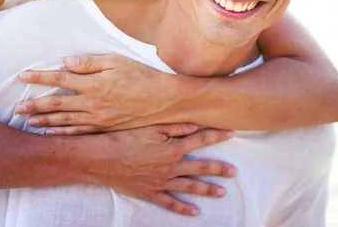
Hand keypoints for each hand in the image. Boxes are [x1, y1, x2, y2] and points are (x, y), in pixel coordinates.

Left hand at [15, 54, 180, 133]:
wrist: (163, 101)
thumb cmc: (142, 76)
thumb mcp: (118, 62)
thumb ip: (91, 63)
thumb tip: (67, 63)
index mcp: (94, 84)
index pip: (60, 79)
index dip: (40, 77)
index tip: (22, 76)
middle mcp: (92, 103)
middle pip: (57, 104)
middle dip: (35, 105)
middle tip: (17, 108)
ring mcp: (98, 118)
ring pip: (65, 121)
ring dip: (45, 121)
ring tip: (28, 121)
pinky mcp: (106, 128)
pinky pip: (80, 132)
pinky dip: (64, 133)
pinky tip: (53, 133)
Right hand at [87, 123, 236, 215]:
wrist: (102, 159)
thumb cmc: (125, 138)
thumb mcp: (151, 127)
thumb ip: (175, 126)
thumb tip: (196, 125)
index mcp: (173, 148)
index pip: (201, 140)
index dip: (217, 136)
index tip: (232, 134)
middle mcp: (171, 167)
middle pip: (201, 167)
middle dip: (219, 169)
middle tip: (234, 172)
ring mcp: (162, 182)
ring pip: (190, 187)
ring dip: (207, 190)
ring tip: (222, 192)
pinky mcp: (151, 193)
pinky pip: (170, 203)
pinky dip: (183, 209)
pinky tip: (195, 212)